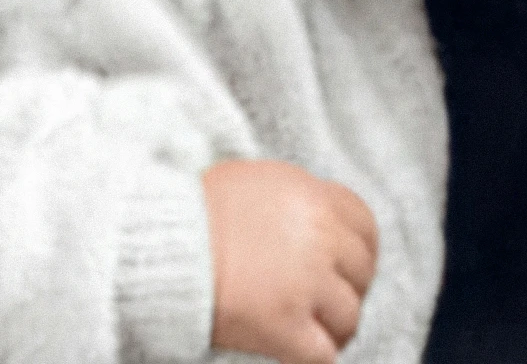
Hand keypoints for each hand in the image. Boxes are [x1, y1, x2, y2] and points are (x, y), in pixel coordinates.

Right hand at [202, 158, 378, 363]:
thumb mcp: (261, 181)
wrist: (161, 241)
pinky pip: (323, 356)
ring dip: (335, 327)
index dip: (360, 250)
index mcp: (315, 197)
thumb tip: (320, 219)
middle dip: (347, 288)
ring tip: (316, 331)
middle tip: (325, 299)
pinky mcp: (283, 327)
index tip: (347, 265)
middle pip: (361, 272)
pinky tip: (298, 351)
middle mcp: (320, 238)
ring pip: (349, 316)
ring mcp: (305, 285)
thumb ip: (300, 199)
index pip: (365, 227)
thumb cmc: (201, 208)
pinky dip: (316, 357)